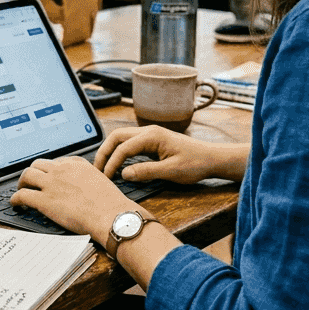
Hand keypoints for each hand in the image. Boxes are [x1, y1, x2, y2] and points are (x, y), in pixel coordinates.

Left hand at [11, 156, 135, 240]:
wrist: (110, 214)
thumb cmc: (111, 203)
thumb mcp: (101, 180)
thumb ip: (87, 179)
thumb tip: (83, 187)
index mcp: (76, 164)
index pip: (56, 161)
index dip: (49, 170)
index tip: (47, 176)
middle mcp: (62, 170)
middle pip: (38, 164)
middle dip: (33, 172)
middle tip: (31, 181)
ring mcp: (51, 184)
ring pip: (27, 175)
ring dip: (21, 182)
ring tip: (21, 189)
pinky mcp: (45, 201)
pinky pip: (22, 195)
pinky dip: (15, 199)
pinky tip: (15, 203)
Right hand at [95, 125, 247, 183]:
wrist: (211, 158)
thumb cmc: (195, 163)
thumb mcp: (171, 171)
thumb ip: (147, 172)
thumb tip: (124, 174)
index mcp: (152, 136)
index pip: (123, 147)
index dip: (112, 163)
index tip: (106, 177)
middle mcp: (148, 131)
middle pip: (116, 136)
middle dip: (104, 152)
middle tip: (97, 170)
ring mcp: (150, 135)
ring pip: (121, 138)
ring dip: (110, 151)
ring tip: (104, 168)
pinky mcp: (152, 142)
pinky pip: (129, 143)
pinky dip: (119, 152)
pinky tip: (117, 165)